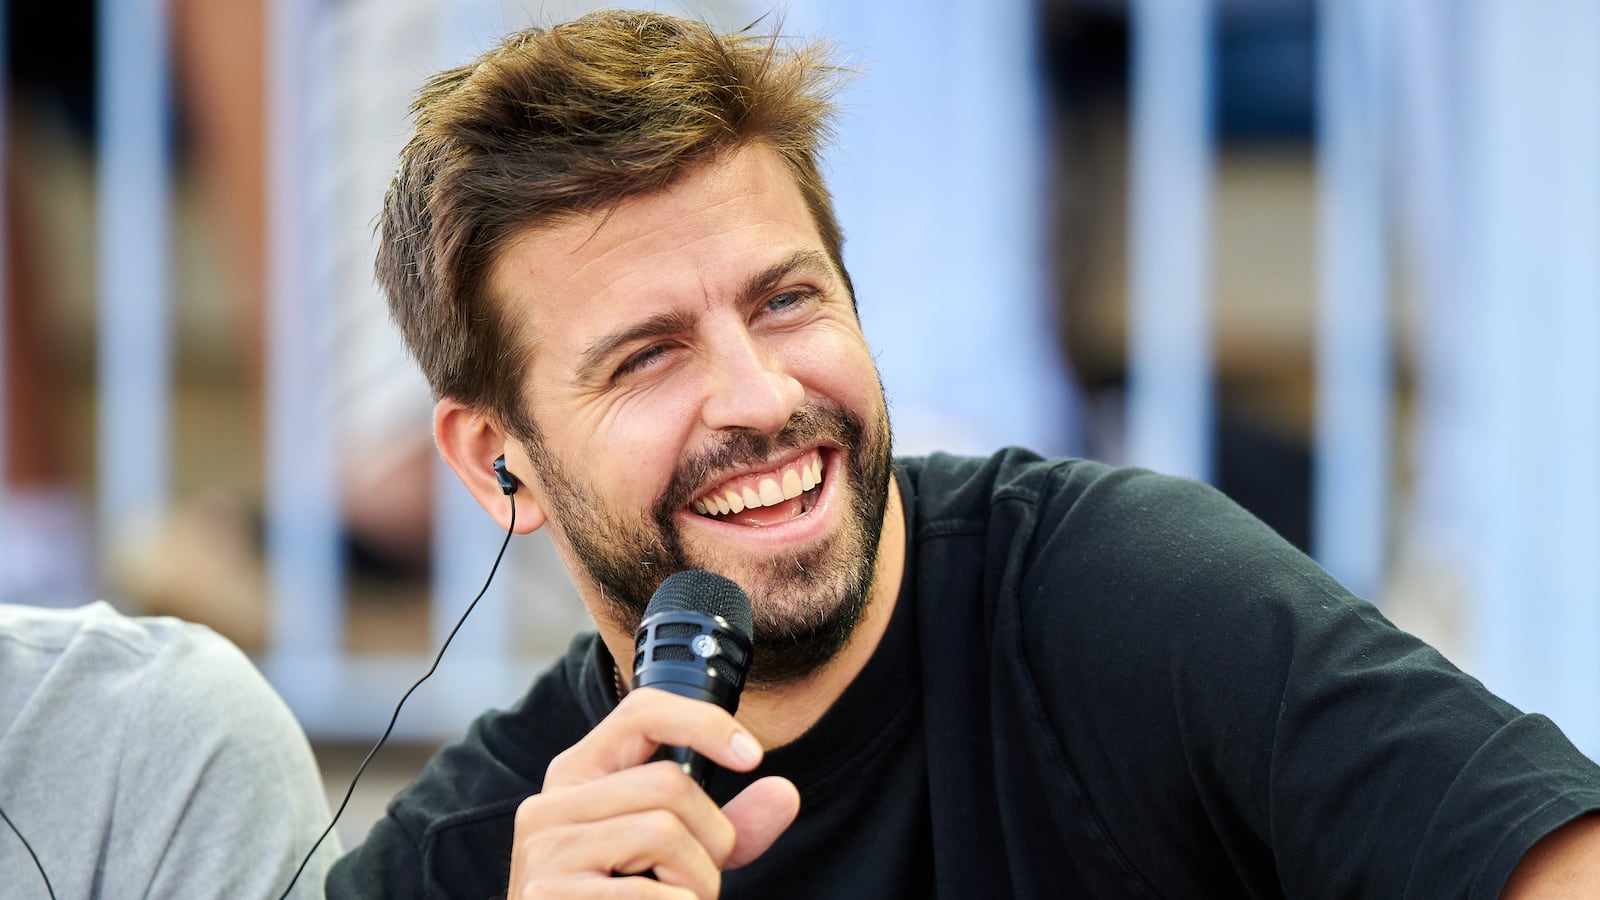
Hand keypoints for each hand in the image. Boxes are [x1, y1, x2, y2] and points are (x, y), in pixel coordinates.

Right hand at [507, 687, 800, 897]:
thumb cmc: (622, 899)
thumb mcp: (676, 855)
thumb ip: (727, 825)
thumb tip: (784, 793)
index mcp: (578, 776)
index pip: (642, 712)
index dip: (704, 723)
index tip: (751, 755)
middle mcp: (550, 805)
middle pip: (669, 784)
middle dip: (712, 839)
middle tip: (700, 880)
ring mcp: (544, 851)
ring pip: (663, 832)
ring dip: (698, 883)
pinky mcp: (547, 895)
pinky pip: (648, 892)